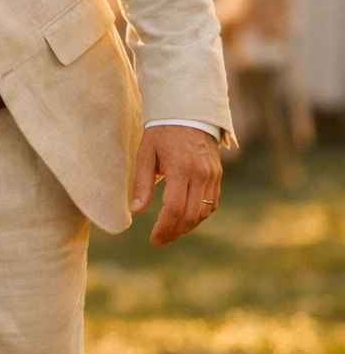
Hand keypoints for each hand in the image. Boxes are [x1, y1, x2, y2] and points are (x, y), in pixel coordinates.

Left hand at [131, 124, 221, 245]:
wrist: (188, 113)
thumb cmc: (161, 132)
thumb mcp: (146, 153)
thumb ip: (142, 183)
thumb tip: (136, 211)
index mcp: (180, 168)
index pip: (174, 208)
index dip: (164, 228)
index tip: (154, 239)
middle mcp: (200, 174)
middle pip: (190, 215)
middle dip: (175, 231)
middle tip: (160, 240)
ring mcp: (212, 175)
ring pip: (204, 212)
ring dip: (188, 226)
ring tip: (170, 231)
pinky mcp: (217, 175)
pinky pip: (212, 202)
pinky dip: (199, 214)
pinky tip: (185, 218)